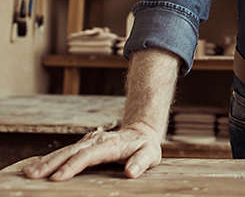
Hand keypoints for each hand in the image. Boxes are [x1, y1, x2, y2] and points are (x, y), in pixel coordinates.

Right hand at [22, 122, 161, 180]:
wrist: (140, 132)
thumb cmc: (145, 147)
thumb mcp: (150, 154)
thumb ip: (141, 162)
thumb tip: (130, 172)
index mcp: (111, 144)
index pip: (89, 155)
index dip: (73, 166)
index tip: (57, 177)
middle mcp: (96, 140)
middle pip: (71, 152)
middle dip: (51, 163)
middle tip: (33, 175)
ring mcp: (88, 141)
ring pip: (65, 151)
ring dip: (46, 161)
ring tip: (29, 172)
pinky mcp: (83, 145)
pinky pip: (65, 152)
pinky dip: (50, 158)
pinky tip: (37, 166)